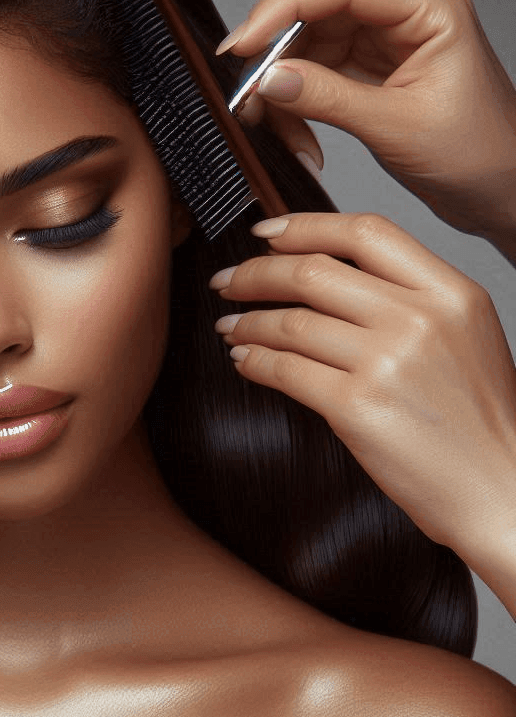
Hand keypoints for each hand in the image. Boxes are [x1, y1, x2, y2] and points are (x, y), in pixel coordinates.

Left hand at [209, 212, 515, 554]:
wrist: (500, 489)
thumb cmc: (477, 420)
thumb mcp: (464, 337)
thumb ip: (411, 300)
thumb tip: (330, 276)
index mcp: (451, 292)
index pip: (365, 234)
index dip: (304, 227)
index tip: (264, 233)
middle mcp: (419, 319)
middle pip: (314, 272)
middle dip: (256, 274)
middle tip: (227, 282)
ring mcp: (386, 361)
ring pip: (292, 322)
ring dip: (248, 321)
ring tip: (231, 326)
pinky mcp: (356, 406)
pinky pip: (285, 370)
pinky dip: (254, 361)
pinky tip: (243, 359)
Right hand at [218, 0, 515, 239]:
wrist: (499, 190)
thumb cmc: (476, 151)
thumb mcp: (395, 125)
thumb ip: (328, 98)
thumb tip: (270, 79)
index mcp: (426, 9)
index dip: (283, 9)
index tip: (243, 45)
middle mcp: (402, 18)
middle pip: (317, 10)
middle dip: (275, 50)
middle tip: (247, 90)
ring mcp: (383, 46)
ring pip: (308, 49)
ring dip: (282, 88)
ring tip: (274, 129)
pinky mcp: (368, 76)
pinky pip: (314, 80)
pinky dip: (296, 109)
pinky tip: (300, 139)